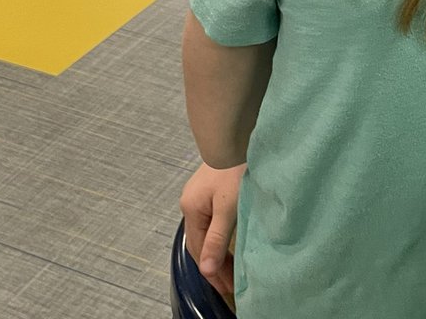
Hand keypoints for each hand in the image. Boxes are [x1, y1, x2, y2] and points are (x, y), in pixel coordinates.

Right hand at [180, 161, 243, 300]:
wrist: (236, 137)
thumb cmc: (233, 170)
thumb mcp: (227, 208)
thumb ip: (216, 240)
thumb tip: (205, 270)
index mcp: (190, 208)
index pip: (198, 250)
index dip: (212, 272)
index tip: (228, 289)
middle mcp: (189, 202)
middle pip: (199, 242)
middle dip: (213, 265)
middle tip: (231, 284)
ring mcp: (198, 195)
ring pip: (205, 231)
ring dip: (216, 250)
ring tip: (231, 268)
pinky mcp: (209, 189)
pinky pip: (210, 220)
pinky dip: (218, 235)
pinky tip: (228, 241)